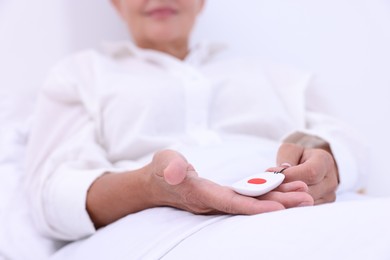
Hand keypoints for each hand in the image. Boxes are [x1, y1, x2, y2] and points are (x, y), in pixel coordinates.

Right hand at [147, 150, 313, 214]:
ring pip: (252, 202)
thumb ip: (170, 166)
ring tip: (304, 194)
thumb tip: (176, 171)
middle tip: (306, 200)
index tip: (279, 208)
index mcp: (200, 194)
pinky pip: (249, 196)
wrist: (158, 183)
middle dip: (277, 204)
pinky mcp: (223, 196)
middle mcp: (214, 202)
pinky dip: (268, 193)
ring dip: (278, 199)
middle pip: (249, 205)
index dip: (254, 206)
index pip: (230, 202)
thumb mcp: (163, 163)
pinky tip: (285, 188)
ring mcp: (220, 201)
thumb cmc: (162, 171)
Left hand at [268, 143, 338, 204]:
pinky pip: (305, 210)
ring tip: (272, 195)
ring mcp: (328, 196)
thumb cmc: (299, 156)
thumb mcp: (291, 150)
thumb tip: (280, 172)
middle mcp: (330, 180)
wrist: (312, 166)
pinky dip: (291, 207)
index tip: (275, 176)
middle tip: (268, 189)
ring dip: (287, 201)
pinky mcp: (322, 206)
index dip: (291, 176)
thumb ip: (286, 157)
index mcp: (324, 162)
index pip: (311, 172)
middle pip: (309, 191)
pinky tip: (279, 202)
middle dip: (286, 191)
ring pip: (306, 203)